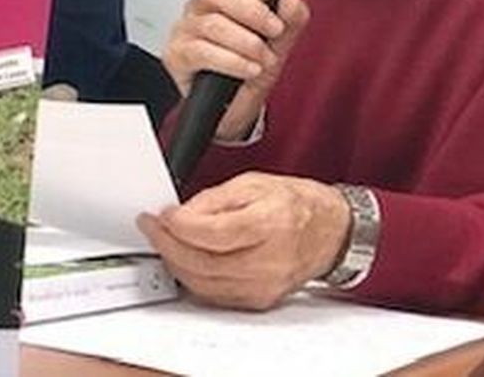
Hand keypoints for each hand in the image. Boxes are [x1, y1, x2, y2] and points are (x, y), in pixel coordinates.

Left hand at [137, 172, 349, 309]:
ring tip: (163, 242)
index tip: (161, 215)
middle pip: (204, 264)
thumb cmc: (295, 205)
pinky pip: (216, 296)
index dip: (180, 226)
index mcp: (270, 224)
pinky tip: (184, 261)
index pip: (213, 234)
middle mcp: (270, 261)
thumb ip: (213, 200)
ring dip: (175, 263)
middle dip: (168, 245)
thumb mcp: (252, 184)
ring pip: (204, 284)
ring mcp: (266, 285)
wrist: (331, 232)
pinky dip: (193, 279)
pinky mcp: (261, 300)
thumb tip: (180, 215)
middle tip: (152, 228)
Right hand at [163, 0, 309, 139]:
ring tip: (264, 57)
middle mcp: (199, 8)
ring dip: (247, 41)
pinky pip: (202, 52)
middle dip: (253, 11)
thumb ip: (291, 20)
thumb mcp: (279, 44)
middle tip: (274, 29)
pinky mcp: (176, 56)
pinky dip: (233, 61)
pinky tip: (249, 68)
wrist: (234, 109)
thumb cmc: (250, 69)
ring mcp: (184, 31)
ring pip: (212, 23)